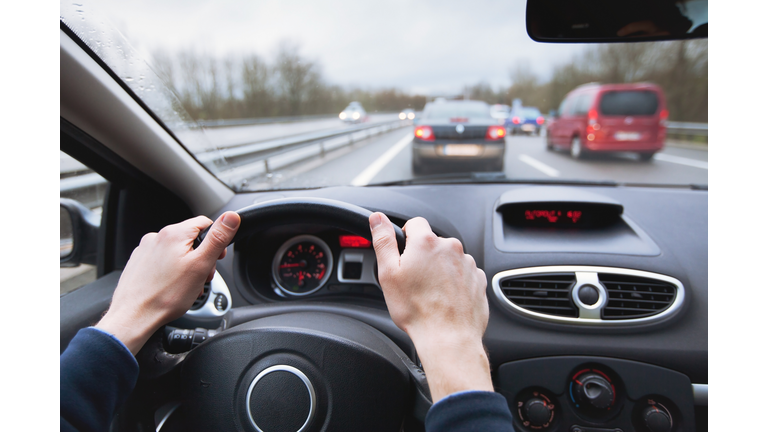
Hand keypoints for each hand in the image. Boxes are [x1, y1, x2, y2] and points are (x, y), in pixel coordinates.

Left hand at [96, 212, 240, 353]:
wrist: (134, 316)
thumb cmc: (166, 295)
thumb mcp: (201, 265)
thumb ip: (218, 238)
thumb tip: (231, 217)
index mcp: (174, 233)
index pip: (205, 223)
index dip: (216, 241)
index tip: (217, 258)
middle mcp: (156, 237)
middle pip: (191, 239)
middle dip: (201, 257)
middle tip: (202, 277)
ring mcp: (145, 250)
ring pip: (177, 252)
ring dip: (187, 266)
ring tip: (187, 286)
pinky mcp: (139, 263)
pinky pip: (163, 261)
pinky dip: (172, 272)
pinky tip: (172, 287)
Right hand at [369, 212, 492, 401]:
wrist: (448, 338)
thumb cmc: (417, 310)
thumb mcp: (388, 274)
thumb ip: (383, 241)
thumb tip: (377, 218)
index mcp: (427, 242)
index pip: (415, 224)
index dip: (406, 238)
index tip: (404, 257)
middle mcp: (451, 248)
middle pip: (433, 243)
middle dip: (423, 257)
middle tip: (414, 281)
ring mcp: (468, 263)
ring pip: (449, 259)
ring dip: (440, 270)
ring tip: (431, 294)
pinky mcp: (478, 279)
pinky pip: (463, 274)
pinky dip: (455, 283)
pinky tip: (445, 299)